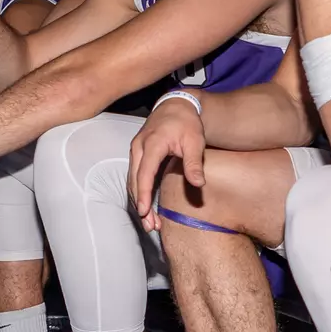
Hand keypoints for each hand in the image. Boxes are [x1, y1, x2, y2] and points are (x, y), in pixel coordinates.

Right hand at [127, 96, 205, 231]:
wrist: (176, 106)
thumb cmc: (186, 123)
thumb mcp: (195, 140)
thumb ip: (194, 162)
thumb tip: (198, 184)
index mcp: (152, 144)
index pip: (144, 173)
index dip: (144, 194)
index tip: (144, 212)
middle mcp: (139, 148)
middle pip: (135, 181)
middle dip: (141, 205)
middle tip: (150, 226)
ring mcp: (136, 151)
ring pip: (132, 181)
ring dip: (139, 202)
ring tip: (150, 221)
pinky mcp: (138, 155)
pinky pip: (135, 177)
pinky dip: (140, 193)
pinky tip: (148, 207)